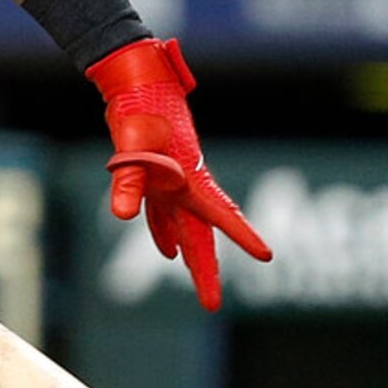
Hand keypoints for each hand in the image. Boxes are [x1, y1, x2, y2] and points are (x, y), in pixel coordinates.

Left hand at [86, 38, 270, 309]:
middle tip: (212, 305)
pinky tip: (165, 253)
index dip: (242, 234)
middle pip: (201, 234)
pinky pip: (164, 213)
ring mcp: (172, 182)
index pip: (220, 213)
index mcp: (189, 178)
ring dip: (190, 255)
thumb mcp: (131, 144)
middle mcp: (186, 184)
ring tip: (199, 284)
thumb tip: (120, 216)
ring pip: (186, 227)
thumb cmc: (138, 110)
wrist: (135, 82)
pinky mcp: (157, 176)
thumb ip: (127, 180)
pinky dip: (165, 232)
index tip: (267, 255)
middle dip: (206, 270)